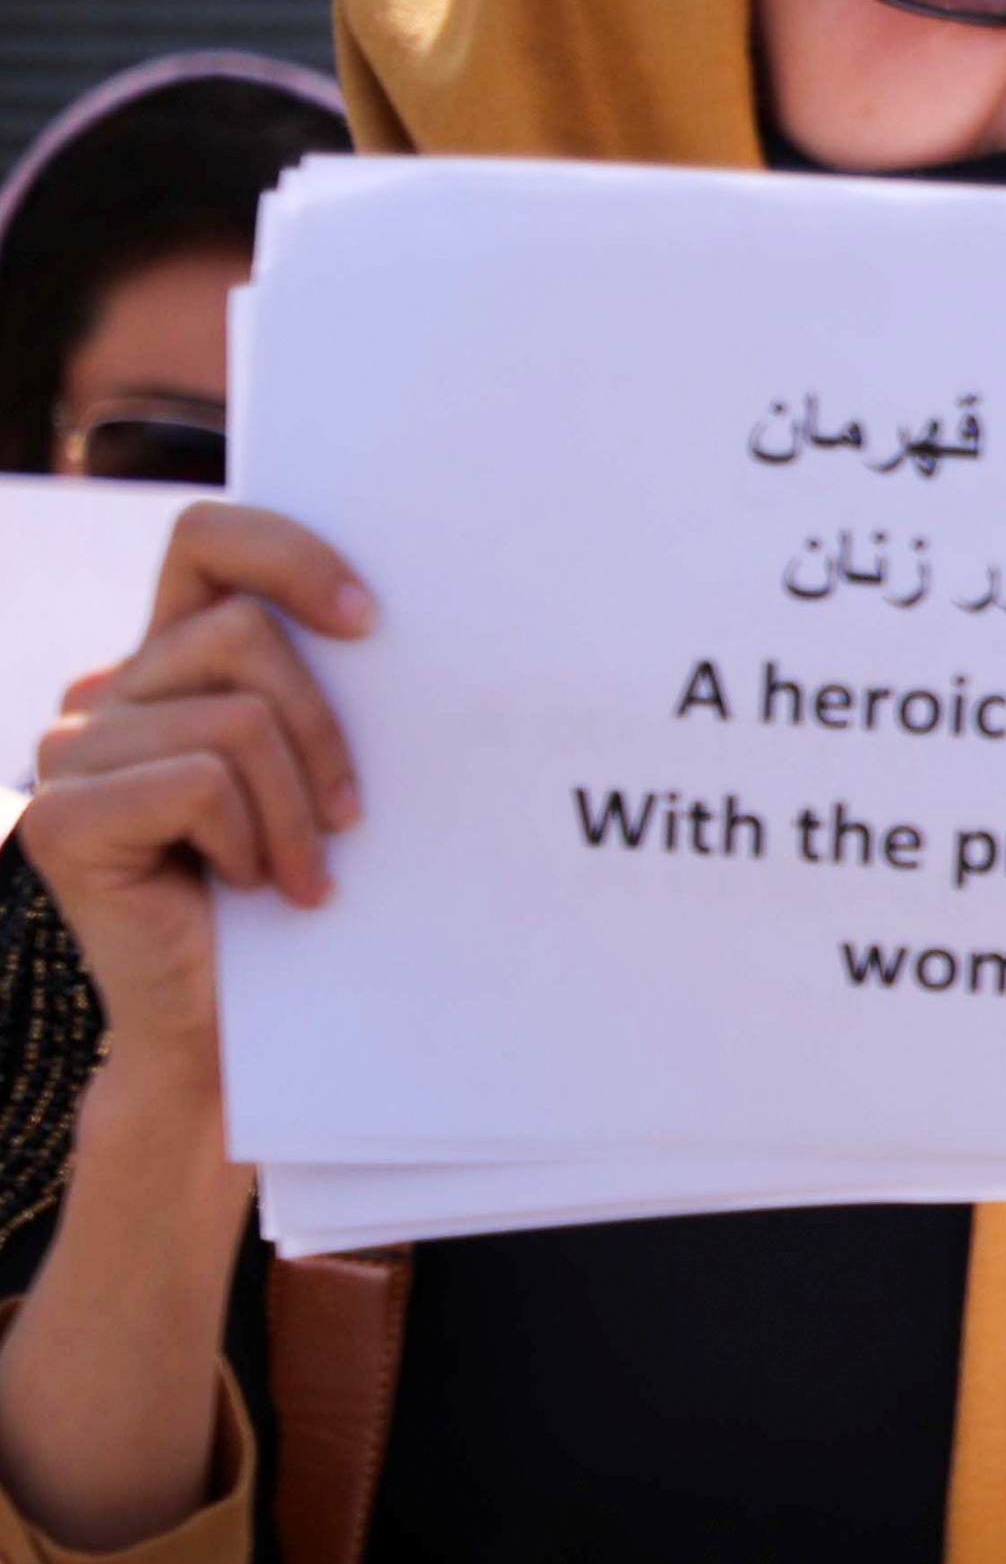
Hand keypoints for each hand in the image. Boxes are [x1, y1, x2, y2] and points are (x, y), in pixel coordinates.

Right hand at [24, 502, 374, 1036]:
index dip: (288, 552)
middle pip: (241, 632)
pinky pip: (201, 781)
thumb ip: (318, 683)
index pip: (207, 539)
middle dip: (324, 726)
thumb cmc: (294, 889)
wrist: (228, 1023)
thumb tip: (386, 618)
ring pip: (235, 716)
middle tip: (349, 816)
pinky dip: (254, 840)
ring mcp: (69, 753)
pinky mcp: (60, 818)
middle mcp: (104, 693)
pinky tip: (252, 888)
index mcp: (165, 661)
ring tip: (303, 870)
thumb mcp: (314, 765)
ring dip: (298, 806)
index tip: (369, 620)